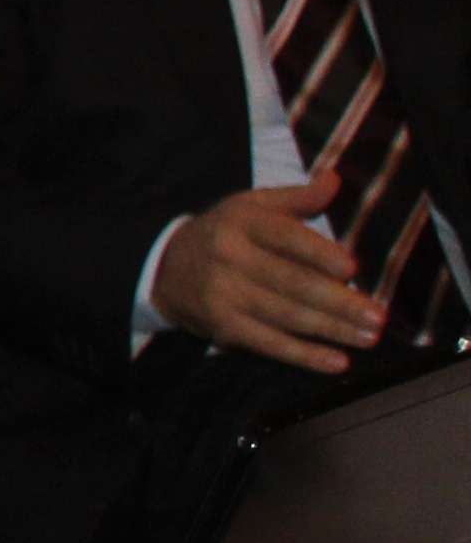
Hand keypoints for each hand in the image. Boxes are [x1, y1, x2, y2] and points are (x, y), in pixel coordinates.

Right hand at [155, 180, 382, 373]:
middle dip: (339, 302)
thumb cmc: (225, 233)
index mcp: (241, 223)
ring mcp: (224, 294)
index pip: (285, 238)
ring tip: (369, 338)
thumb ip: (296, 198)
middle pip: (291, 282)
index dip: (318, 253)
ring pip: (286, 315)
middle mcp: (230, 257)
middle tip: (378, 317)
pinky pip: (269, 343)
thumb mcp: (251, 207)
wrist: (166, 268)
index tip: (352, 268)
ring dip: (332, 330)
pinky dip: (304, 355)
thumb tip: (336, 180)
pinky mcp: (222, 326)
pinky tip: (336, 362)